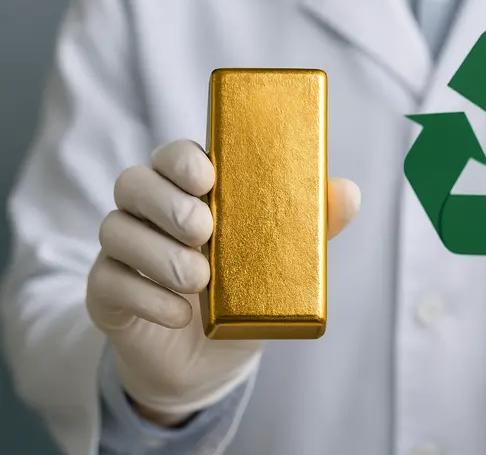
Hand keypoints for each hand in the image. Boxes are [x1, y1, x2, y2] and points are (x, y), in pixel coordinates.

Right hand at [86, 140, 360, 423]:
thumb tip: (349, 192)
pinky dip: (147, 297)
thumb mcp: (280, 261)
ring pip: (116, 230)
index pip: (172, 155)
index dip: (182, 158)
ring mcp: (123, 252)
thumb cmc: (244, 294)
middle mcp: (148, 213)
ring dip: (159, 253)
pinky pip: (109, 283)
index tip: (209, 175)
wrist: (210, 361)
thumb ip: (310, 225)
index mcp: (188, 192)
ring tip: (199, 278)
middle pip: (132, 182)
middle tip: (204, 228)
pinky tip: (181, 314)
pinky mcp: (106, 293)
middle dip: (168, 202)